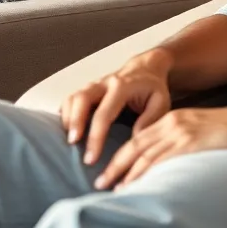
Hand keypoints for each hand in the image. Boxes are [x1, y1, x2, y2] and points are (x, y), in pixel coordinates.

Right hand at [60, 53, 173, 167]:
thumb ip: (150, 120)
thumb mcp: (161, 103)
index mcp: (122, 86)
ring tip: (69, 140)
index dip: (95, 137)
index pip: (104, 113)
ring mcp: (93, 84)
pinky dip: (65, 114)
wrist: (145, 68)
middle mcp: (104, 82)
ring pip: (73, 97)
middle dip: (74, 122)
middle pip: (81, 99)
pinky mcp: (87, 89)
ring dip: (68, 118)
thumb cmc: (153, 89)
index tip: (90, 159)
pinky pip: (70, 99)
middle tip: (72, 144)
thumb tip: (134, 142)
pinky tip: (66, 130)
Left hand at [95, 106, 226, 189]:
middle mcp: (171, 123)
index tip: (110, 169)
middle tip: (100, 181)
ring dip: (124, 173)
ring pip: (143, 155)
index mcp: (172, 118)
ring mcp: (179, 133)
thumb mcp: (200, 130)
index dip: (121, 154)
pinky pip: (160, 161)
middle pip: (134, 145)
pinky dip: (143, 174)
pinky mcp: (189, 143)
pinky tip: (135, 185)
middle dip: (115, 164)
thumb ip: (182, 140)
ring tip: (111, 188)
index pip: (139, 138)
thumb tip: (169, 160)